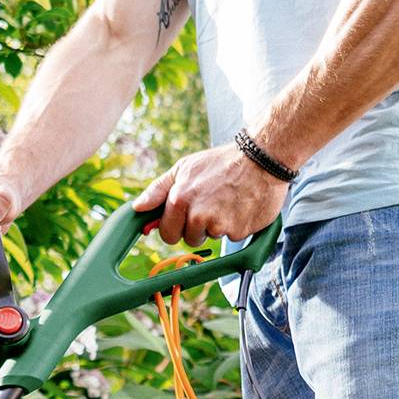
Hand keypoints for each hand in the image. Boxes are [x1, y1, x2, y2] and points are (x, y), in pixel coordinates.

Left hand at [136, 146, 284, 245]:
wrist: (261, 159)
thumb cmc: (220, 162)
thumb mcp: (184, 168)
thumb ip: (158, 190)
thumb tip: (137, 207)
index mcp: (180, 199)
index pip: (167, 233)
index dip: (175, 227)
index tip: (185, 218)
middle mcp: (198, 214)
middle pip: (189, 240)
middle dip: (196, 229)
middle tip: (210, 207)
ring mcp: (220, 225)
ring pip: (212, 238)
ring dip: (218, 226)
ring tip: (227, 202)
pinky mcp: (240, 231)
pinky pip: (233, 237)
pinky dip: (237, 225)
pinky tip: (241, 205)